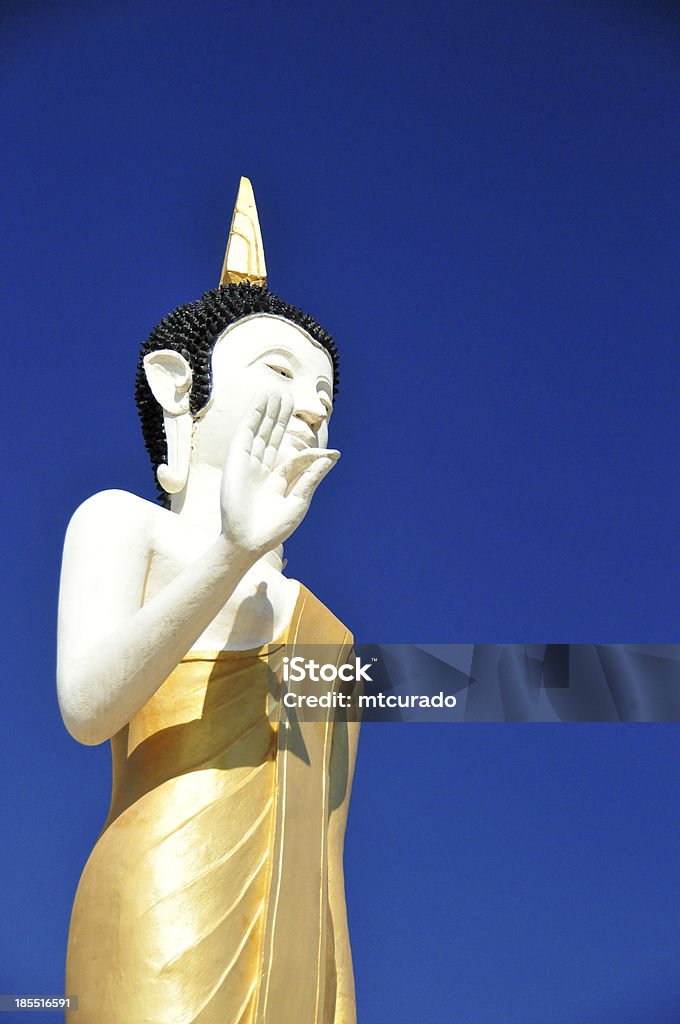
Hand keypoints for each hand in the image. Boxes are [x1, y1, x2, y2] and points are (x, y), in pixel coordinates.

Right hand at [220, 391, 339, 557]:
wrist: (249, 541)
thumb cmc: (274, 528)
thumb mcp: (299, 500)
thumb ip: (312, 476)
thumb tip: (331, 456)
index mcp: (276, 483)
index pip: (294, 460)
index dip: (312, 454)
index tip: (334, 453)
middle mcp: (261, 471)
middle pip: (271, 438)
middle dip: (279, 419)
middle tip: (287, 397)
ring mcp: (248, 464)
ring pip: (259, 432)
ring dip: (267, 412)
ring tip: (276, 392)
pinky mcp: (236, 459)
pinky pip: (246, 432)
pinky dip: (253, 415)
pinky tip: (261, 400)